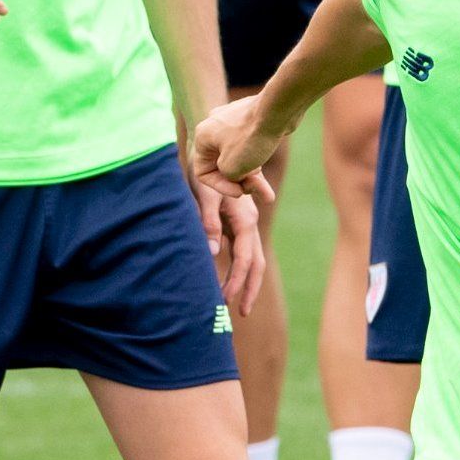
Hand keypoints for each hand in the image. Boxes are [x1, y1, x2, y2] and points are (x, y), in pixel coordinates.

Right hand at [187, 94, 290, 218]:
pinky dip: (257, 156)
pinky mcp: (251, 118)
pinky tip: (267, 159)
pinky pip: (249, 143)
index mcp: (203, 137)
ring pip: (238, 155)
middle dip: (240, 180)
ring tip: (265, 183)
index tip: (240, 192)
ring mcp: (233, 120)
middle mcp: (214, 126)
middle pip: (222, 164)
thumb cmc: (252, 138)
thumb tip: (237, 175)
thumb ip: (227, 177)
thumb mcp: (233, 168)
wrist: (278, 109)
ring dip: (251, 172)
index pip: (203, 172)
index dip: (220, 187)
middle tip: (256, 188)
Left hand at [187, 142, 271, 317]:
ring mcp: (245, 221)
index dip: (238, 282)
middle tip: (242, 313)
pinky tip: (228, 279)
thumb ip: (207, 223)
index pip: (245, 258)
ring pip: (253, 257)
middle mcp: (249, 221)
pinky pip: (242, 249)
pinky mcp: (236, 221)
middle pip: (256, 262)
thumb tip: (211, 253)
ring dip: (246, 281)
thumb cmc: (202, 169)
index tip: (227, 301)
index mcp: (245, 217)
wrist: (207, 146)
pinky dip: (238, 267)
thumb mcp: (203, 195)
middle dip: (250, 288)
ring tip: (237, 303)